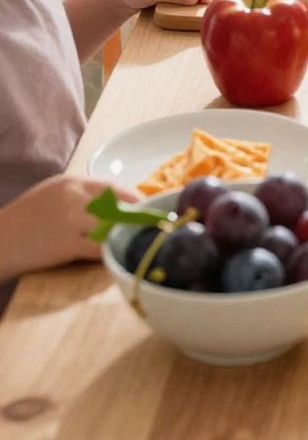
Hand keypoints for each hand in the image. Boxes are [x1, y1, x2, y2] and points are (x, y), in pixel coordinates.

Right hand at [0, 173, 137, 278]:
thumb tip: (112, 204)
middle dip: (137, 217)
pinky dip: (110, 253)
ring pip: (113, 225)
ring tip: (137, 243)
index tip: (146, 211)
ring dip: (126, 235)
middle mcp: (73, 196)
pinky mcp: (66, 244)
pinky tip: (116, 257)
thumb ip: (79, 196)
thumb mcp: (51, 195)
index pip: (113, 187)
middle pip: (119, 204)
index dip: (133, 200)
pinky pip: (99, 249)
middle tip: (150, 228)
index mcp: (71, 182)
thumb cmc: (24, 220)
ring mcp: (71, 220)